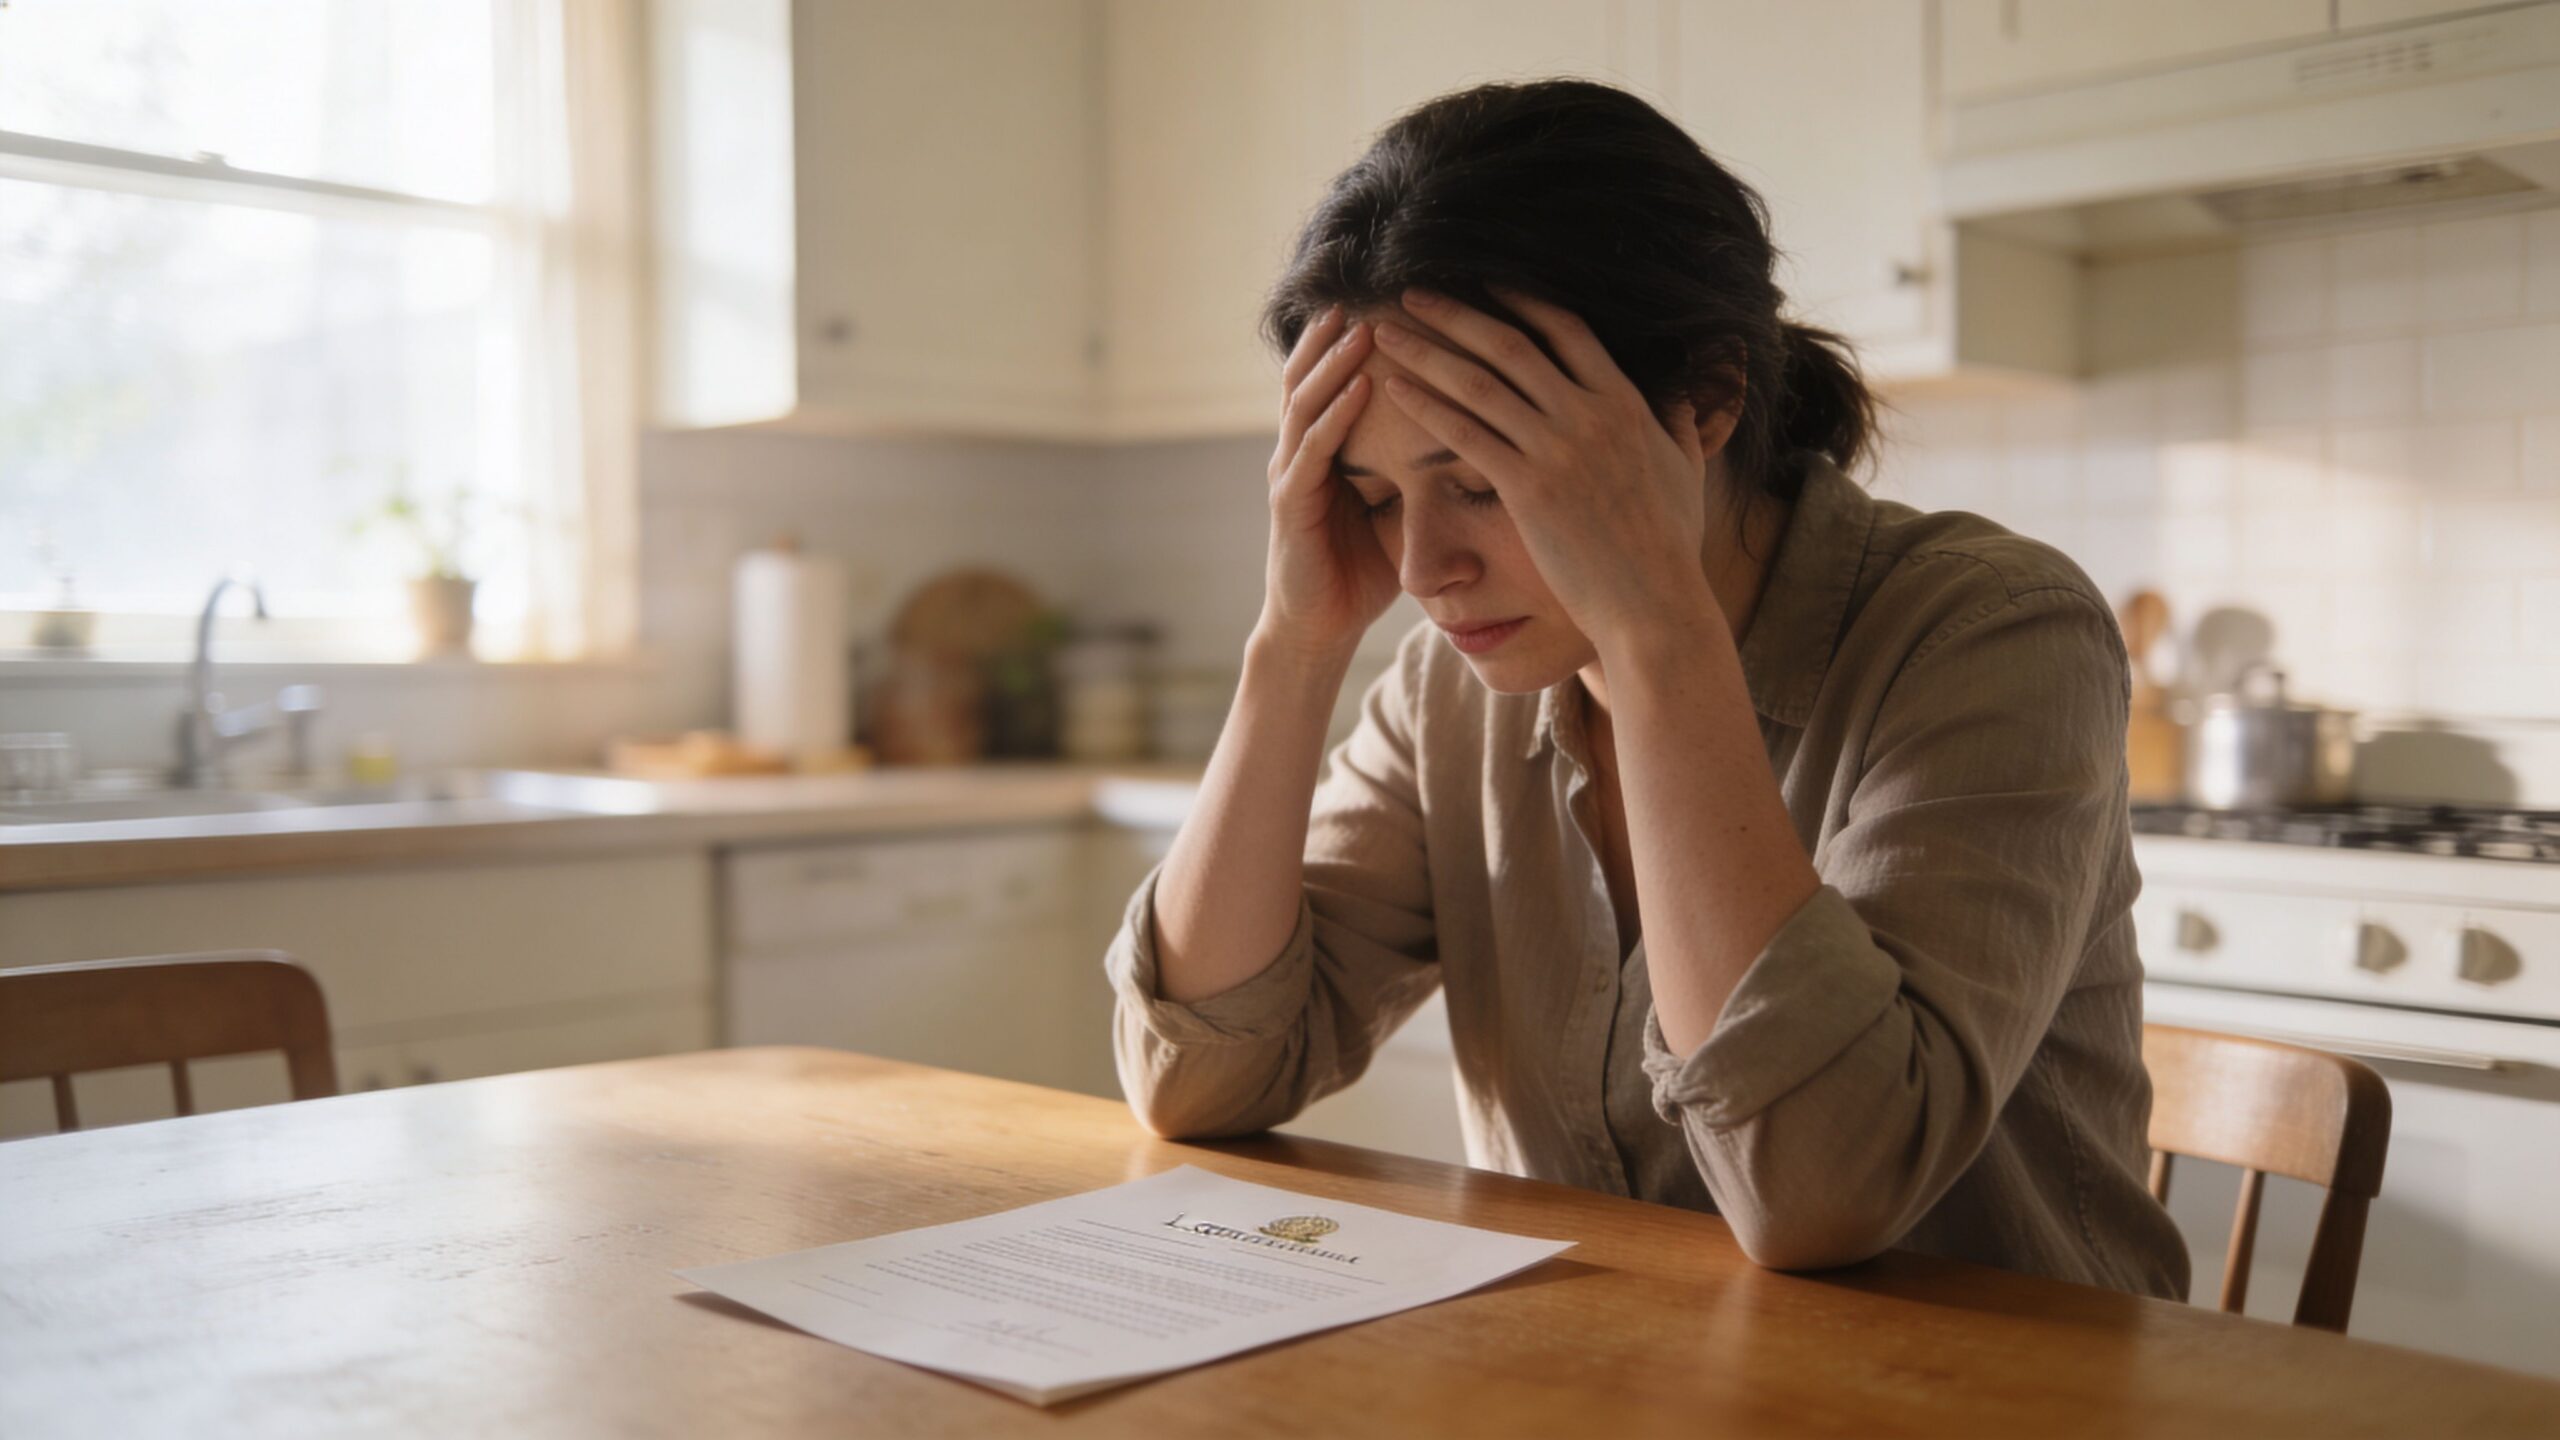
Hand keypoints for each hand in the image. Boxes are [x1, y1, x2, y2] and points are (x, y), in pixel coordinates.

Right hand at [1256, 305, 1401, 661]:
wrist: (1320, 628)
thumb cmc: (1361, 570)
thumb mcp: (1398, 507)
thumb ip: (1418, 467)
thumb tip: (1479, 433)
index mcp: (1327, 447)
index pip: (1339, 375)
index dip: (1360, 336)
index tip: (1399, 297)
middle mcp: (1301, 450)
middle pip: (1314, 372)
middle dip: (1340, 330)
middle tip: (1374, 285)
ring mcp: (1290, 474)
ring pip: (1306, 401)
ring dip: (1335, 360)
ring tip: (1362, 322)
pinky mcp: (1289, 505)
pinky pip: (1312, 450)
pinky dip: (1334, 414)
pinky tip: (1358, 387)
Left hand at [1375, 286, 1721, 654]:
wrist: (1653, 602)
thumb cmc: (1670, 544)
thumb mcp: (1685, 468)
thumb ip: (1679, 420)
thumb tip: (1688, 389)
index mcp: (1624, 400)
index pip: (1565, 328)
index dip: (1518, 301)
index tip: (1481, 282)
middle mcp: (1587, 414)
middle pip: (1508, 344)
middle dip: (1455, 313)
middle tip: (1412, 290)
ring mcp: (1556, 450)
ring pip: (1477, 384)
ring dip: (1426, 352)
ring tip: (1386, 333)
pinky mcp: (1528, 488)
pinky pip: (1465, 436)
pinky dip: (1426, 407)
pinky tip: (1395, 390)